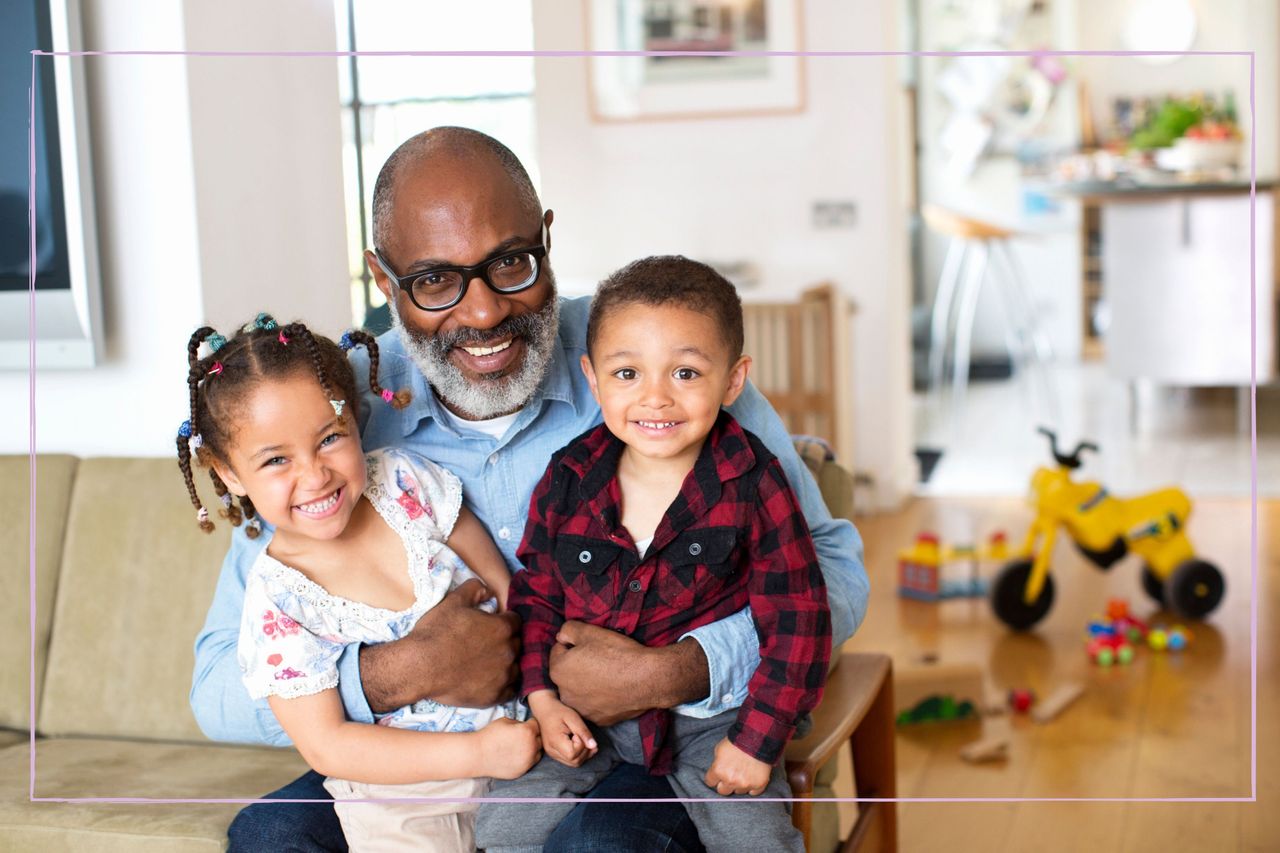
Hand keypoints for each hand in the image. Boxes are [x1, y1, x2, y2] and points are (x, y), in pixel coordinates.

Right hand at [360, 579, 519, 711]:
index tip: (492, 625)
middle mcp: (508, 651)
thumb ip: (474, 589)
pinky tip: (490, 681)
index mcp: (502, 627)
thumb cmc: (435, 632)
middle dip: (506, 641)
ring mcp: (503, 675)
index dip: (503, 621)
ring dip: (506, 663)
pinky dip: (503, 685)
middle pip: (517, 643)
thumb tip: (488, 590)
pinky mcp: (495, 696)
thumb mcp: (453, 601)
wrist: (419, 667)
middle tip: (487, 644)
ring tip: (488, 663)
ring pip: (515, 667)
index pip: (515, 621)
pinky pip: (510, 690)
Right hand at [477, 716, 542, 779]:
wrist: (477, 754)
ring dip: (532, 748)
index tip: (525, 724)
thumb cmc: (489, 735)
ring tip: (520, 746)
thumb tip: (525, 726)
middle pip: (540, 739)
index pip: (537, 724)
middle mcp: (531, 747)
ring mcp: (528, 761)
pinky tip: (515, 755)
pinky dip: (526, 759)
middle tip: (523, 736)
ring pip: (537, 753)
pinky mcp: (522, 771)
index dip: (530, 723)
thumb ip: (519, 723)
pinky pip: (529, 763)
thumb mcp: (505, 720)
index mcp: (528, 731)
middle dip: (533, 736)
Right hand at [528, 690, 598, 767]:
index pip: (572, 754)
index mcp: (554, 741)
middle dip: (585, 751)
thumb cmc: (559, 711)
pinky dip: (579, 755)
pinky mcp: (555, 753)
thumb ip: (584, 732)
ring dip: (583, 754)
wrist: (544, 710)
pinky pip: (570, 760)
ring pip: (573, 763)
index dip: (581, 745)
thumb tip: (594, 746)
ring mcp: (552, 754)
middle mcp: (552, 751)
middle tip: (585, 737)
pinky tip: (582, 744)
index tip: (577, 733)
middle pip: (574, 762)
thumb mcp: (573, 717)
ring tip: (585, 740)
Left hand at [549, 621, 709, 725]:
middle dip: (577, 666)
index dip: (574, 644)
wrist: (646, 678)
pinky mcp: (598, 719)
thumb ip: (568, 630)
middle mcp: (564, 693)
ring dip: (587, 683)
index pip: (558, 651)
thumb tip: (562, 637)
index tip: (589, 645)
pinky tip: (613, 688)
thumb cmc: (617, 653)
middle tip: (599, 658)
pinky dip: (600, 697)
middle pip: (567, 673)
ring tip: (607, 674)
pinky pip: (594, 704)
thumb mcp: (590, 631)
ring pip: (579, 691)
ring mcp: (581, 709)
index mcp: (558, 670)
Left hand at [704, 737, 771, 795]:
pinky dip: (752, 787)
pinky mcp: (758, 784)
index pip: (710, 782)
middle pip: (723, 791)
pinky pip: (753, 792)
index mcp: (719, 770)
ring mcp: (745, 784)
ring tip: (743, 773)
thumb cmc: (737, 741)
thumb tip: (717, 771)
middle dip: (725, 784)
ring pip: (738, 792)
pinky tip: (752, 778)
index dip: (714, 778)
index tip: (717, 775)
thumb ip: (717, 763)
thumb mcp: (719, 749)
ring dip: (739, 784)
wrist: (757, 738)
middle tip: (730, 775)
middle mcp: (730, 780)